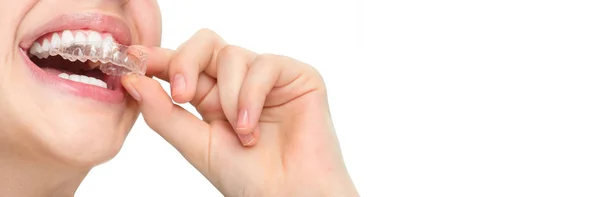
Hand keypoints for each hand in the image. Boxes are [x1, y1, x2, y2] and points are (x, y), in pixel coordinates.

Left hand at [122, 29, 358, 196]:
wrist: (290, 196)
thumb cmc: (249, 179)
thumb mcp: (197, 146)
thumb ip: (164, 114)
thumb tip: (132, 81)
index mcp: (212, 96)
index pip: (183, 64)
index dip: (158, 58)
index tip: (133, 60)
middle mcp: (238, 82)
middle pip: (205, 44)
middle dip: (186, 62)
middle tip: (182, 95)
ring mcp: (267, 78)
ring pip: (232, 55)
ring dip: (229, 97)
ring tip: (241, 133)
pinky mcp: (297, 76)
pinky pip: (264, 65)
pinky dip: (251, 96)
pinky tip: (252, 127)